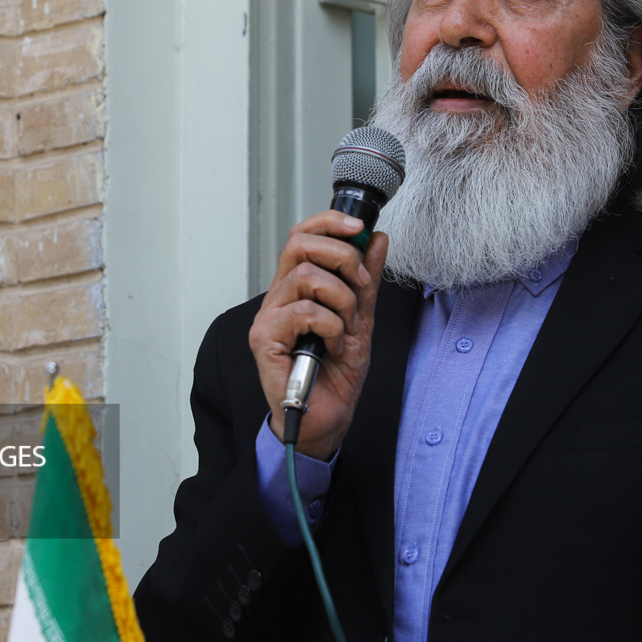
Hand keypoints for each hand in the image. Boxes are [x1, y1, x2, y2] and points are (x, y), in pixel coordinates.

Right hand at [249, 211, 388, 459]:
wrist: (326, 420)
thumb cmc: (335, 375)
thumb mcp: (361, 319)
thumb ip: (367, 280)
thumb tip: (377, 240)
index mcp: (298, 287)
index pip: (304, 234)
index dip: (330, 222)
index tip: (360, 228)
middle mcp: (279, 296)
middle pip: (300, 243)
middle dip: (342, 255)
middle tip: (360, 283)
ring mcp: (269, 316)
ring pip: (307, 277)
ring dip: (342, 300)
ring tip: (346, 328)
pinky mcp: (265, 338)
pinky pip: (305, 311)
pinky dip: (331, 326)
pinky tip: (333, 347)